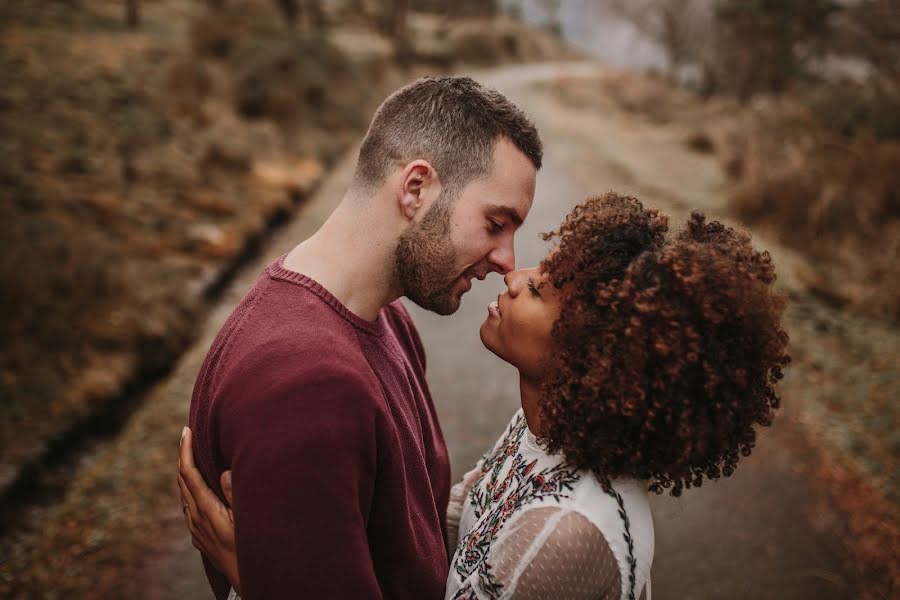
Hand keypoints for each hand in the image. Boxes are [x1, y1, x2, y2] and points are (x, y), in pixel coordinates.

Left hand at [177, 427, 241, 594]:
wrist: (247, 580)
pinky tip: (200, 486)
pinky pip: (189, 505)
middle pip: (181, 480)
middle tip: (188, 435)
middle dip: (183, 455)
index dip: (185, 449)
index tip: (186, 430)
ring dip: (187, 472)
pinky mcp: (199, 536)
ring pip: (184, 493)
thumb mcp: (248, 519)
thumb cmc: (252, 548)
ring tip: (194, 455)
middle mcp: (195, 518)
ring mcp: (195, 529)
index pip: (188, 472)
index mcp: (205, 510)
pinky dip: (191, 488)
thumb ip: (235, 493)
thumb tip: (223, 471)